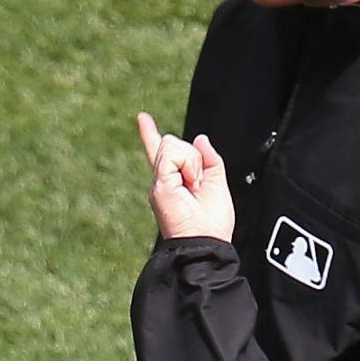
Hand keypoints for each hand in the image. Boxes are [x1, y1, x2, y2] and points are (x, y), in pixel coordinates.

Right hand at [137, 112, 235, 244]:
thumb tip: (200, 138)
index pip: (161, 152)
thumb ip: (209, 159)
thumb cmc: (211, 224)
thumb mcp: (216, 183)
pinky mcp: (159, 182)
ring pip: (172, 144)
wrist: (206, 242)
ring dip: (193, 162)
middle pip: (172, 142)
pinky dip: (189, 164)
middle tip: (198, 185)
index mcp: (174, 181)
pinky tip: (191, 183)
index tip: (143, 118)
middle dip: (193, 156)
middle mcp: (163, 181)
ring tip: (194, 186)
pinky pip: (174, 153)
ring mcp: (159, 181)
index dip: (150, 134)